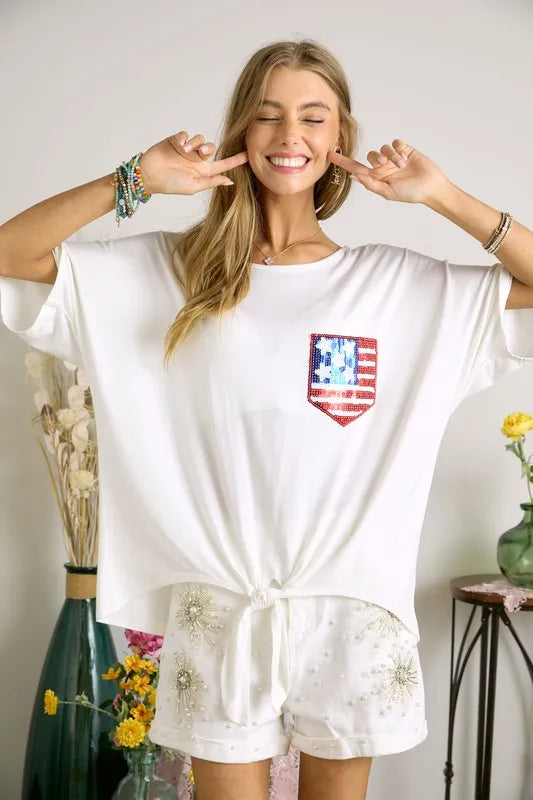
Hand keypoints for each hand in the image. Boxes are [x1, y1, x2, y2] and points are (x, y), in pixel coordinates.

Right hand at [139, 131, 247, 194]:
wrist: (149, 175)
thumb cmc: (170, 184)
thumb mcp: (193, 186)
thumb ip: (211, 181)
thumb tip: (230, 181)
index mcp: (203, 171)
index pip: (223, 165)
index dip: (236, 160)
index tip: (249, 155)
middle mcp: (196, 159)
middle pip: (212, 148)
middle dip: (208, 148)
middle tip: (201, 153)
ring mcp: (187, 149)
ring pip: (200, 139)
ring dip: (195, 143)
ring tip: (185, 150)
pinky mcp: (177, 140)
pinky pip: (186, 134)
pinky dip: (185, 138)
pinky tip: (179, 144)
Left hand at [327, 139, 451, 204]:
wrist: (431, 187)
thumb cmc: (410, 193)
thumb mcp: (388, 192)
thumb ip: (371, 183)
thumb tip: (353, 176)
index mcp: (377, 178)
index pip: (357, 168)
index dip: (343, 162)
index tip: (330, 155)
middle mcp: (383, 167)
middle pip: (371, 156)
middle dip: (377, 159)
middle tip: (385, 165)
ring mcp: (394, 158)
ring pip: (384, 148)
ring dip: (392, 156)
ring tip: (402, 165)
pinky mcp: (404, 149)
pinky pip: (395, 143)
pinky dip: (399, 150)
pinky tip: (406, 158)